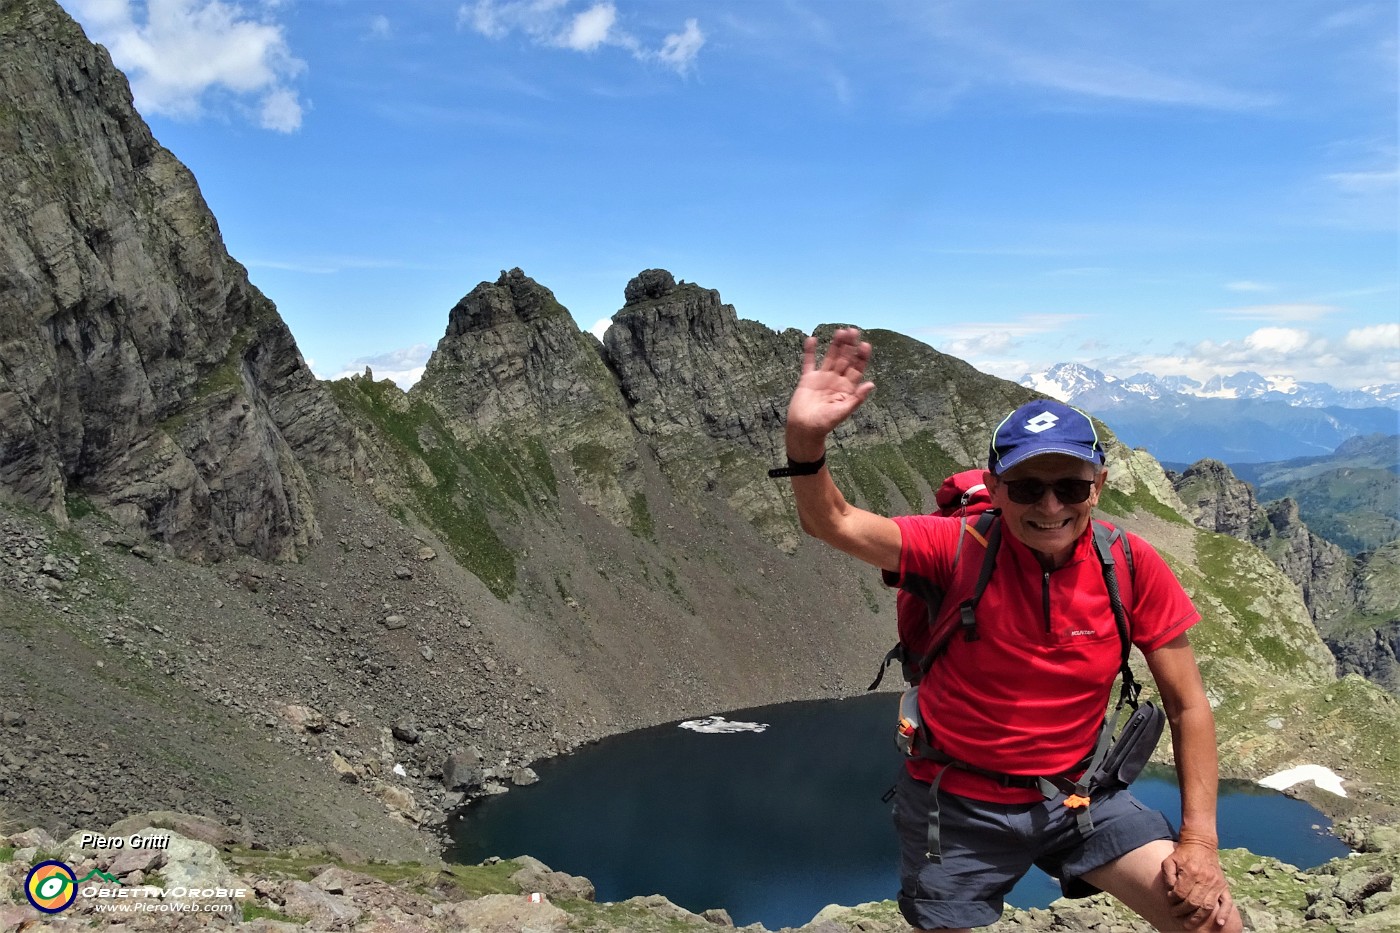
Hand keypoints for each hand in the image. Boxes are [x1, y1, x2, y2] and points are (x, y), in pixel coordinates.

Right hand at [785, 328, 874, 451]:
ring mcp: (822, 378)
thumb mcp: (843, 411)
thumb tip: (872, 384)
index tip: (865, 345)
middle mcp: (836, 380)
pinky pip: (809, 362)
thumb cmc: (824, 424)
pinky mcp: (807, 379)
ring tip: (840, 331)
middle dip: (850, 346)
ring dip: (835, 345)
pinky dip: (810, 351)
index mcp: (847, 388)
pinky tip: (812, 339)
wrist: (804, 429)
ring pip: (830, 357)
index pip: (857, 369)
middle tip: (853, 331)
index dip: (862, 357)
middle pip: (845, 359)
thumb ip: (857, 398)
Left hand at [1162, 836, 1236, 929]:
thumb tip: (1171, 891)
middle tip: (1176, 915)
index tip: (1170, 901)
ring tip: (1189, 924)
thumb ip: (1167, 876)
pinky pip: (1227, 902)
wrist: (1201, 844)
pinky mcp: (1223, 886)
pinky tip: (1219, 923)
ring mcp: (1216, 883)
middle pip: (1193, 902)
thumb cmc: (1182, 854)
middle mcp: (1205, 879)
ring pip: (1208, 906)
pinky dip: (1224, 914)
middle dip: (1183, 911)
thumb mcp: (1169, 860)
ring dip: (1198, 917)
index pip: (1180, 893)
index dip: (1173, 900)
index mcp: (1190, 872)